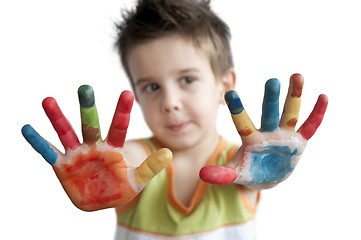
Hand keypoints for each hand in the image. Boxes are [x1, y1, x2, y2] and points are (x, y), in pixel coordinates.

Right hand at [22, 85, 171, 210]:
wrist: (103, 198)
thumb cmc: (121, 186)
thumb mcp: (137, 180)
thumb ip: (150, 167)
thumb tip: (169, 154)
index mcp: (113, 148)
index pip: (119, 127)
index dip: (122, 112)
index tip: (127, 93)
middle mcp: (93, 146)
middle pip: (90, 124)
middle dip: (88, 108)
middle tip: (86, 87)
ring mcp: (77, 154)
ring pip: (67, 132)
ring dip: (58, 118)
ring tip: (48, 100)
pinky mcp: (62, 165)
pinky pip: (48, 152)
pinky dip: (38, 142)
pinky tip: (27, 128)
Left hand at [200, 74, 327, 186]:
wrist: (266, 176)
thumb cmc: (249, 171)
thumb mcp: (236, 174)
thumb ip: (222, 174)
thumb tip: (202, 174)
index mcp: (251, 139)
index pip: (242, 123)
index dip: (237, 110)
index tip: (229, 92)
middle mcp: (268, 132)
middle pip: (269, 113)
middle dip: (271, 99)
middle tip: (272, 80)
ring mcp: (284, 135)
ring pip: (290, 113)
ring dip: (294, 97)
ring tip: (297, 75)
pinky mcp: (299, 141)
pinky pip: (309, 126)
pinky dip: (317, 114)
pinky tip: (323, 97)